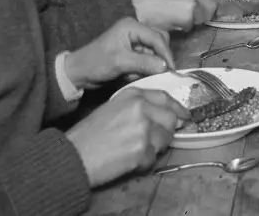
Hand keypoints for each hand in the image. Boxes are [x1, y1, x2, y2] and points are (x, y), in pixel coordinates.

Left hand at [64, 18, 173, 88]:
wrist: (78, 73)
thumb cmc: (96, 63)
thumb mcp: (120, 63)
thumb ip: (144, 63)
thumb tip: (165, 67)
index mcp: (131, 26)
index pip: (157, 37)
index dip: (166, 53)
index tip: (171, 69)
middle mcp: (135, 30)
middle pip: (159, 41)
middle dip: (159, 58)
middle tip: (160, 74)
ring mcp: (134, 41)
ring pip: (154, 52)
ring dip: (150, 65)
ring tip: (138, 75)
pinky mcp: (132, 52)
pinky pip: (147, 59)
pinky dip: (143, 69)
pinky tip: (132, 75)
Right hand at [66, 88, 189, 186]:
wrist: (74, 155)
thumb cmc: (88, 134)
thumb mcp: (112, 108)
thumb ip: (137, 107)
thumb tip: (161, 115)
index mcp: (133, 95)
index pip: (164, 98)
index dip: (176, 108)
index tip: (184, 116)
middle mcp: (141, 108)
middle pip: (170, 119)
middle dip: (166, 131)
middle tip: (156, 141)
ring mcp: (144, 128)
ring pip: (165, 139)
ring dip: (154, 148)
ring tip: (135, 152)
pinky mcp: (143, 150)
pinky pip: (153, 158)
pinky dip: (144, 163)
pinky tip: (129, 162)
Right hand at [128, 0, 221, 31]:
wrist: (136, 4)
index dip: (210, 0)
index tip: (206, 6)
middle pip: (215, 3)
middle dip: (206, 11)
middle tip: (191, 16)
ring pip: (207, 15)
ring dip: (196, 20)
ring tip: (180, 18)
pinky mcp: (189, 14)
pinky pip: (194, 25)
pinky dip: (185, 27)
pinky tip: (173, 22)